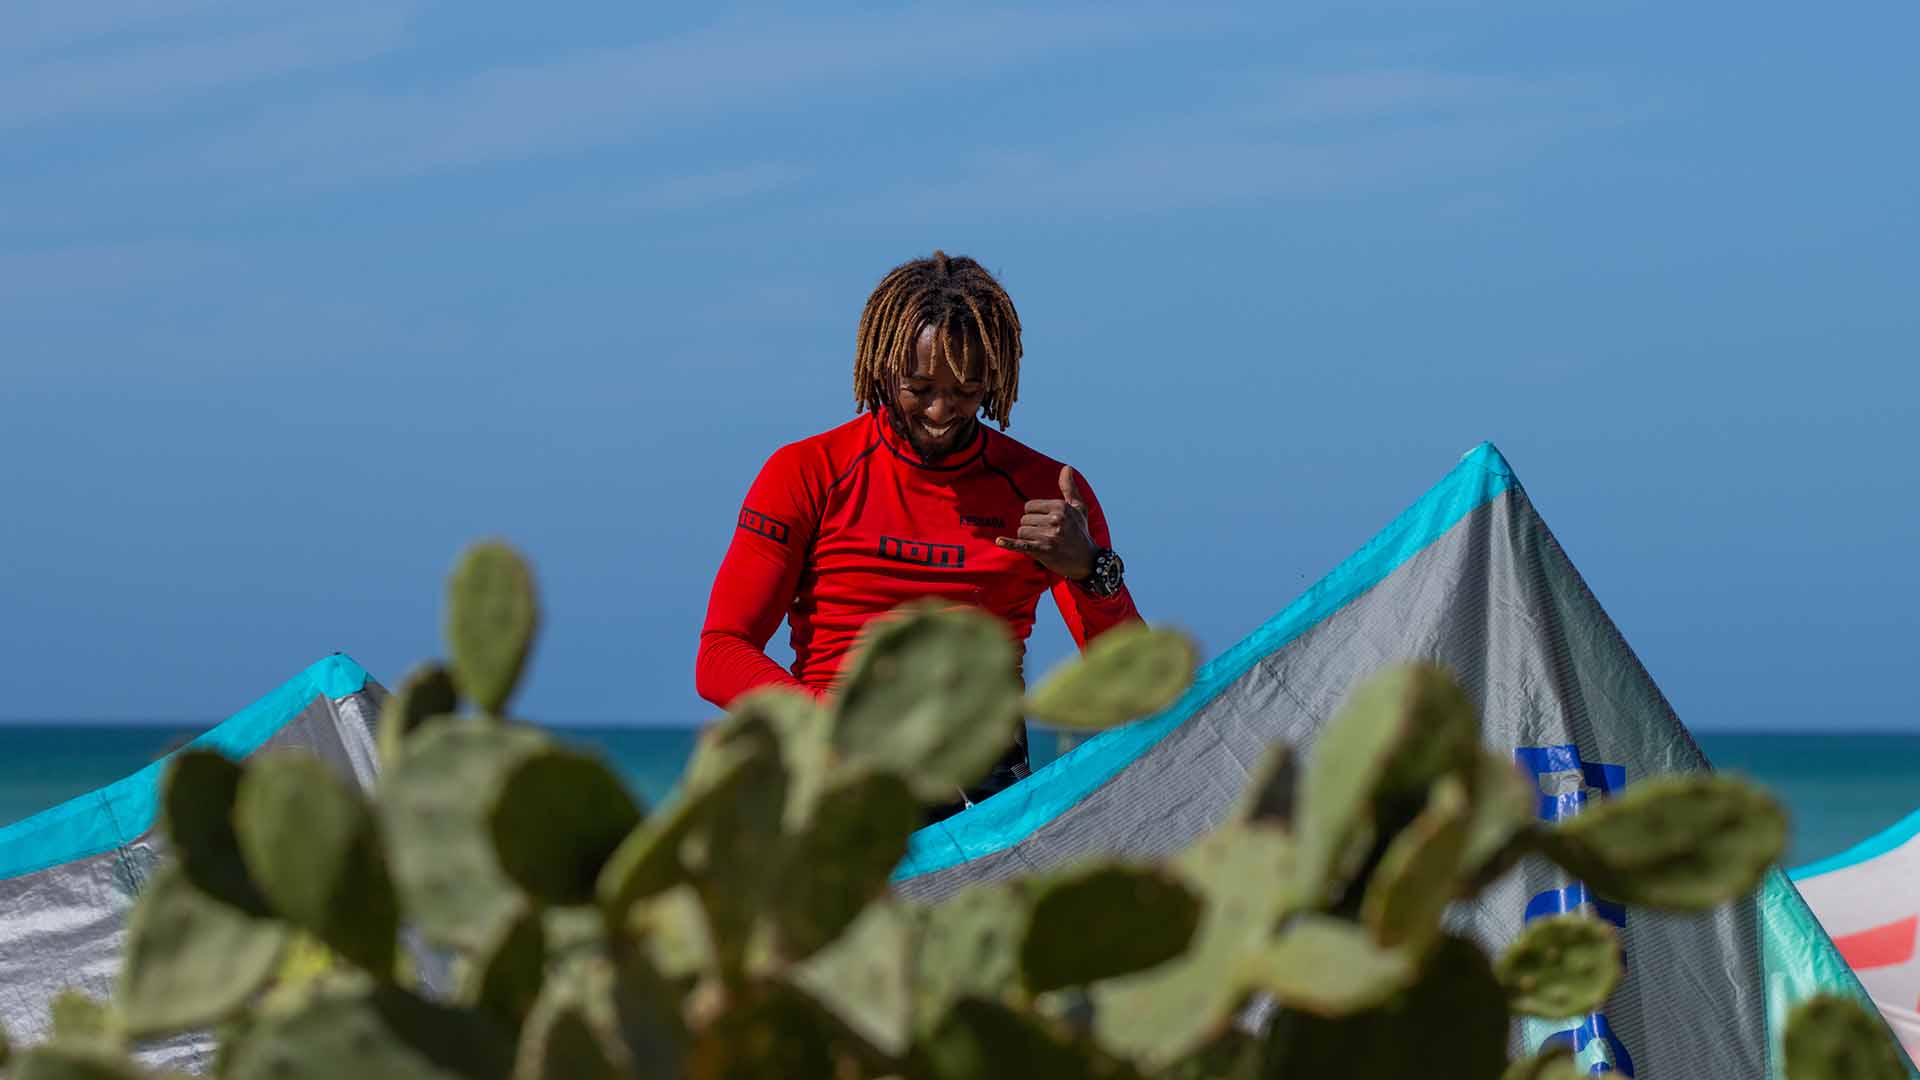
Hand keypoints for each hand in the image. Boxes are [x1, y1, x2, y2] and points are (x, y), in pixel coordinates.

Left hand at [996, 465, 1095, 580]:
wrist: (1086, 560)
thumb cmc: (1080, 531)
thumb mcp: (1078, 507)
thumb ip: (1069, 487)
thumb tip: (1067, 467)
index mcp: (1060, 507)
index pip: (1029, 506)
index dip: (1033, 515)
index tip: (1043, 522)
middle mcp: (1055, 520)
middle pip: (1024, 520)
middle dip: (1030, 527)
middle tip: (1044, 535)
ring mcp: (1048, 536)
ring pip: (1021, 532)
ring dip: (1027, 538)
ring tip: (1041, 542)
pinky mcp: (1043, 551)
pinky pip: (1021, 545)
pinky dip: (1009, 543)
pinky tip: (999, 541)